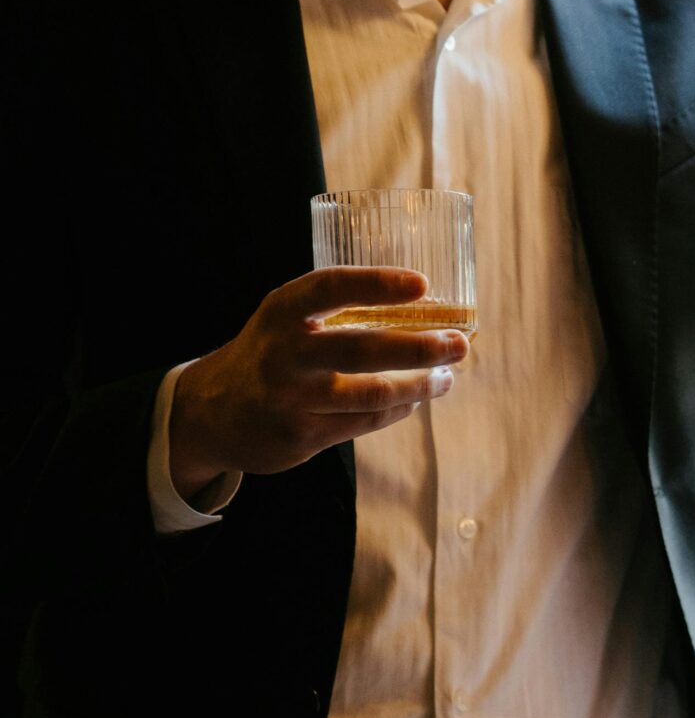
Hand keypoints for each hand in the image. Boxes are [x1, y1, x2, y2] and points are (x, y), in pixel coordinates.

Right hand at [169, 267, 468, 497]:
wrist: (211, 411)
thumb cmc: (272, 354)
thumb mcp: (288, 321)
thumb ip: (338, 312)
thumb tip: (426, 307)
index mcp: (282, 311)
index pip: (331, 287)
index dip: (378, 283)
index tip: (423, 284)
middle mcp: (284, 352)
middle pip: (363, 349)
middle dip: (421, 347)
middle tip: (460, 344)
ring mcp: (291, 397)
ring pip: (372, 393)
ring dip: (420, 386)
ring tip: (447, 377)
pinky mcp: (301, 434)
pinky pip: (365, 421)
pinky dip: (399, 409)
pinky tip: (417, 400)